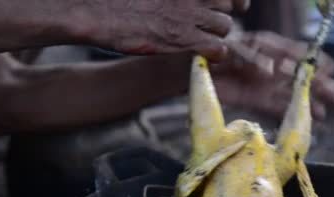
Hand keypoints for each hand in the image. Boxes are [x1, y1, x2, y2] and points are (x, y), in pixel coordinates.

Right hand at [84, 0, 249, 60]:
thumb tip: (181, 0)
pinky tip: (204, 54)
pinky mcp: (183, 39)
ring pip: (225, 26)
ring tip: (203, 39)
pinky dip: (215, 53)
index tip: (236, 4)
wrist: (97, 11)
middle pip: (227, 4)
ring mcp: (189, 15)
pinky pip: (218, 49)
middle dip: (221, 14)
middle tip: (210, 24)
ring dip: (217, 34)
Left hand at [211, 31, 333, 118]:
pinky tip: (305, 120)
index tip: (332, 68)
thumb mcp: (230, 49)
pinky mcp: (254, 98)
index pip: (295, 53)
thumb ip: (251, 58)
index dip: (313, 61)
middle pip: (298, 76)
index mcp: (266, 47)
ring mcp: (263, 83)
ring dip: (309, 102)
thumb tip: (270, 71)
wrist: (192, 67)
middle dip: (319, 86)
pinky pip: (276, 106)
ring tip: (327, 112)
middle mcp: (269, 65)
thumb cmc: (212, 51)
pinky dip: (290, 112)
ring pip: (290, 93)